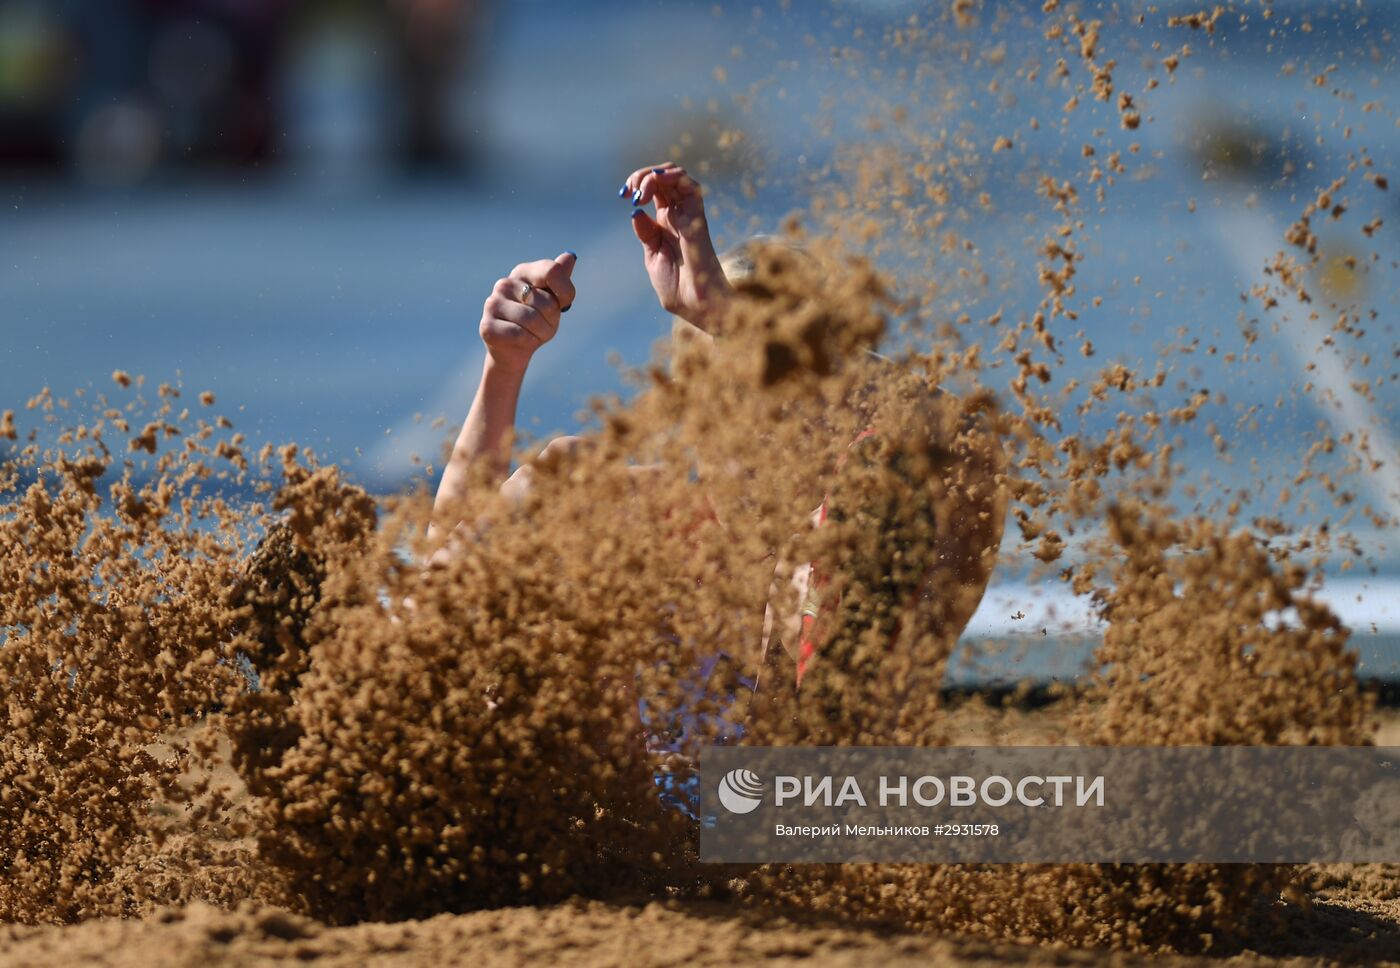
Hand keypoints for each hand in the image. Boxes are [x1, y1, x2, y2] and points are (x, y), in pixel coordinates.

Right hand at [479, 252, 576, 372]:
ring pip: (532, 320)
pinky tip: (523, 342)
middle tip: (544, 325)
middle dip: (552, 320)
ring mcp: (492, 304)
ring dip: (541, 333)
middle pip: (546, 302)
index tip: (565, 303)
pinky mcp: (487, 326)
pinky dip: (529, 342)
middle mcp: (504, 284)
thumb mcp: (553, 301)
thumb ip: (560, 279)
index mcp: (522, 272)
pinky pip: (520, 334)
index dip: (565, 291)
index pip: (552, 270)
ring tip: (534, 334)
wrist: (514, 351)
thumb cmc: (536, 323)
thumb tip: (569, 256)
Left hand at [623, 164, 730, 330]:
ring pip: (676, 175)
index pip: (655, 187)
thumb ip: (646, 232)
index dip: (637, 183)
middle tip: (629, 192)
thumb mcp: (652, 255)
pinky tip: (655, 185)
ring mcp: (688, 214)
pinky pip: (691, 186)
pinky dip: (672, 177)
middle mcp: (678, 214)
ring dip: (654, 175)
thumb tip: (637, 212)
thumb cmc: (676, 286)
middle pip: (663, 177)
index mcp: (666, 221)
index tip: (623, 194)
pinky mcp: (697, 218)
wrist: (695, 303)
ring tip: (641, 192)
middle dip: (641, 175)